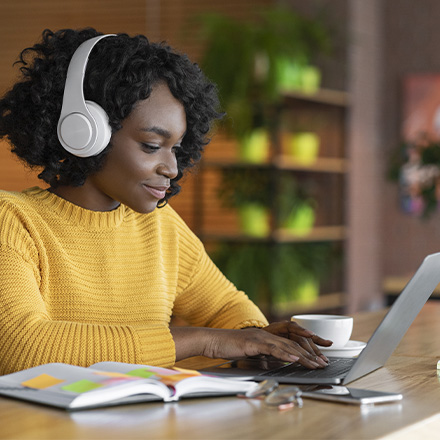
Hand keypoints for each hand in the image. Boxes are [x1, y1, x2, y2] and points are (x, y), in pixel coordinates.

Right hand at [171, 325, 330, 368]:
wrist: (212, 341)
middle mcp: (266, 334)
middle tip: (324, 362)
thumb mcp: (249, 353)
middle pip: (293, 343)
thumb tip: (274, 363)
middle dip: (310, 353)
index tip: (318, 358)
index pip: (290, 342)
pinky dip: (285, 353)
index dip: (306, 350)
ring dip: (302, 355)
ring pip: (286, 345)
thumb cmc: (228, 347)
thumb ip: (263, 356)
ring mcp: (260, 337)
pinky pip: (272, 348)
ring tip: (315, 364)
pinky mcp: (253, 342)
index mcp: (267, 336)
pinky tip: (294, 358)